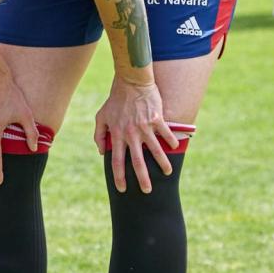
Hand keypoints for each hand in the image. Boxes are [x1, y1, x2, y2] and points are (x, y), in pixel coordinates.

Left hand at [93, 76, 173, 193]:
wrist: (131, 81)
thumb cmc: (115, 100)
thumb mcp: (101, 117)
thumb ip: (99, 135)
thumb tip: (102, 152)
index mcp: (117, 135)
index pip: (117, 162)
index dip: (119, 177)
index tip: (122, 189)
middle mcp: (131, 134)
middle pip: (138, 162)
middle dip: (143, 179)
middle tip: (147, 191)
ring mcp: (145, 127)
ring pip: (156, 151)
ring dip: (162, 164)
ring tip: (167, 173)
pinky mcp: (157, 119)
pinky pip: (166, 134)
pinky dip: (171, 142)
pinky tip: (174, 148)